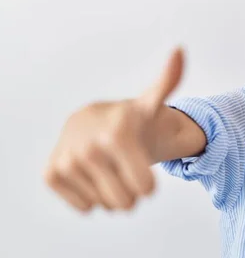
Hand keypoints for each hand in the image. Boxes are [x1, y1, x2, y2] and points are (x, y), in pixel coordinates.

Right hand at [43, 48, 184, 212]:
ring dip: (112, 194)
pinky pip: (84, 208)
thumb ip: (169, 82)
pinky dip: (91, 198)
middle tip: (127, 167)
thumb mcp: (153, 103)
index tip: (144, 164)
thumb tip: (179, 49)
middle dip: (131, 191)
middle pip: (126, 203)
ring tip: (111, 167)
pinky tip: (92, 175)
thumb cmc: (133, 120)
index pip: (145, 188)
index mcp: (119, 132)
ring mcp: (67, 160)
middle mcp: (89, 146)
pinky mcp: (51, 173)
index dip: (148, 183)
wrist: (95, 123)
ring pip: (105, 206)